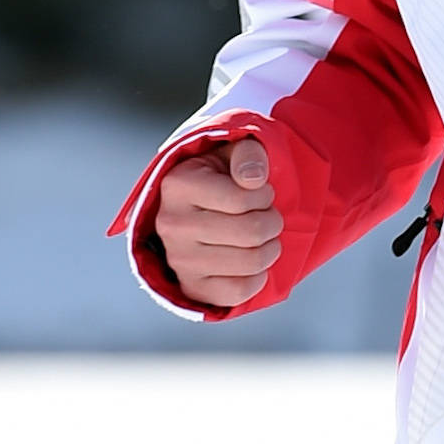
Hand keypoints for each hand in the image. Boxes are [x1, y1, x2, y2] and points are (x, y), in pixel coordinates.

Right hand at [153, 137, 282, 308]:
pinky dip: (258, 278)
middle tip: (268, 215)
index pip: (243, 198)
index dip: (264, 195)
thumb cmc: (221, 176)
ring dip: (270, 248)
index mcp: (178, 185)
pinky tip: (253, 261)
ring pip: (250, 262)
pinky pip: (238, 292)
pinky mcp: (190, 287)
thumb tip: (254, 179)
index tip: (260, 192)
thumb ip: (248, 154)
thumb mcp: (234, 151)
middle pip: (250, 232)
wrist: (196, 208)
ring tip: (263, 237)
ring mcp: (178, 260)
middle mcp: (171, 224)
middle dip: (272, 221)